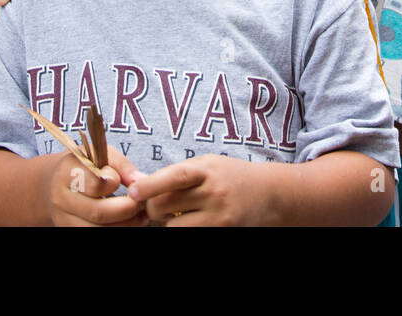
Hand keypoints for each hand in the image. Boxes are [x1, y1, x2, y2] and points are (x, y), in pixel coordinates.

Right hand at [47, 145, 145, 226]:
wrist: (60, 184)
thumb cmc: (86, 166)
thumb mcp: (100, 155)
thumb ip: (121, 165)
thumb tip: (140, 180)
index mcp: (66, 173)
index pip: (95, 183)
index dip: (115, 182)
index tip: (128, 180)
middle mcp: (61, 199)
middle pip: (97, 212)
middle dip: (127, 209)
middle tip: (142, 202)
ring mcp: (63, 219)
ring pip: (98, 230)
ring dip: (126, 224)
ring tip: (142, 215)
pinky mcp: (69, 230)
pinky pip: (97, 236)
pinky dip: (118, 230)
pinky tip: (130, 222)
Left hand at [127, 155, 270, 225]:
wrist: (269, 194)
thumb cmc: (231, 176)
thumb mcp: (208, 165)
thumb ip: (179, 174)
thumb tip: (140, 187)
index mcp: (207, 169)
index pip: (174, 176)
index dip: (150, 185)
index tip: (132, 192)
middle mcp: (213, 192)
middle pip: (166, 205)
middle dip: (153, 207)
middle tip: (155, 206)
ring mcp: (219, 216)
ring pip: (174, 226)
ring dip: (168, 223)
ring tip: (176, 214)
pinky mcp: (221, 232)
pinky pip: (189, 236)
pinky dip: (183, 230)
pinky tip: (189, 221)